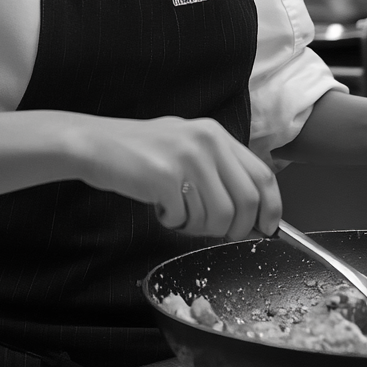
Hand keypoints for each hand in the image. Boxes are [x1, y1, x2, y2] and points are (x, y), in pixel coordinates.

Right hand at [79, 113, 281, 240]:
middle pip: (246, 202)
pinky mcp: (165, 177)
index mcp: (216, 134)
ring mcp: (186, 158)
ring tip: (177, 212)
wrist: (95, 145)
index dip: (271, 208)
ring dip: (198, 227)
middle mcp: (207, 141)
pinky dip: (173, 222)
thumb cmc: (141, 152)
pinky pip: (184, 219)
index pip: (263, 175)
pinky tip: (159, 206)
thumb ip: (220, 170)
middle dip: (236, 228)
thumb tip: (253, 212)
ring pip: (217, 216)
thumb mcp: (188, 146)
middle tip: (217, 231)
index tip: (267, 228)